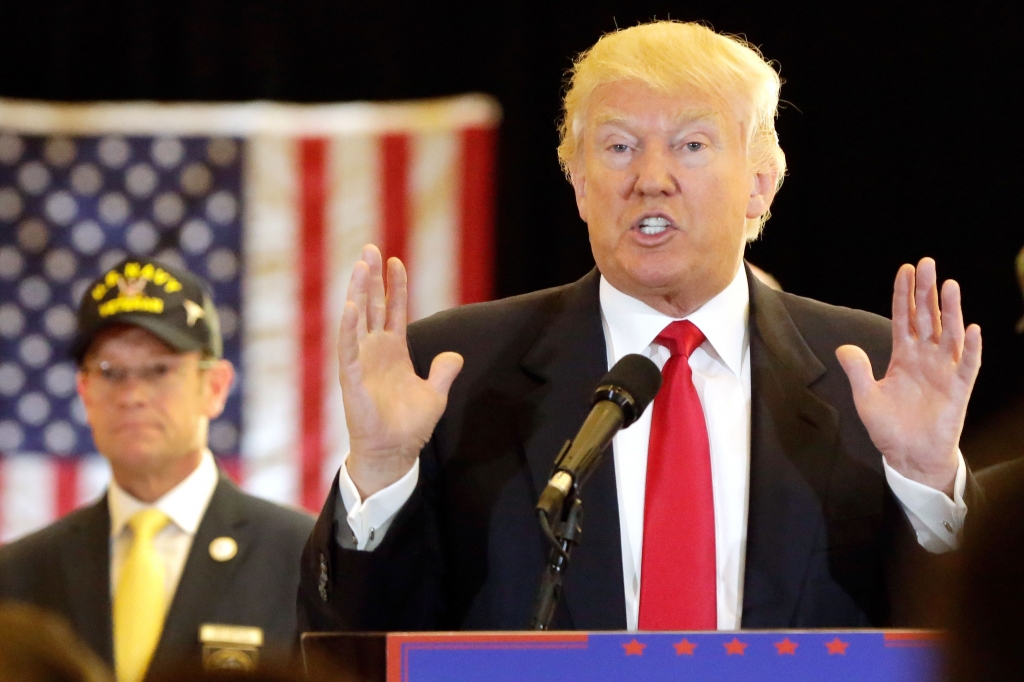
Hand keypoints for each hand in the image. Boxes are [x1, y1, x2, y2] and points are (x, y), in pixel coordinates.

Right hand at [338, 245, 463, 497]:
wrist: (394, 452)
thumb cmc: (409, 426)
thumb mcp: (435, 395)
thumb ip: (444, 372)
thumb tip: (455, 356)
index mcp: (394, 352)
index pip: (393, 311)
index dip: (395, 287)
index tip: (396, 261)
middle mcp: (375, 352)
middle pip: (372, 306)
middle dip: (370, 278)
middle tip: (369, 248)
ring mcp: (361, 362)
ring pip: (357, 320)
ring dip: (357, 292)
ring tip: (359, 265)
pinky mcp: (351, 378)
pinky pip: (348, 348)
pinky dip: (348, 327)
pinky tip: (351, 305)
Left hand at [836, 258, 980, 495]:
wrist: (909, 457)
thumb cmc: (889, 428)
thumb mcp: (866, 398)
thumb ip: (857, 372)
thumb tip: (843, 348)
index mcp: (904, 357)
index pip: (904, 318)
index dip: (904, 295)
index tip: (906, 269)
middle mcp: (926, 358)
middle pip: (927, 318)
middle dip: (926, 291)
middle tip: (927, 263)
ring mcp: (944, 372)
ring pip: (950, 334)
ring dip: (951, 311)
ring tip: (949, 285)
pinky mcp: (958, 390)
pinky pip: (967, 366)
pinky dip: (971, 349)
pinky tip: (973, 330)